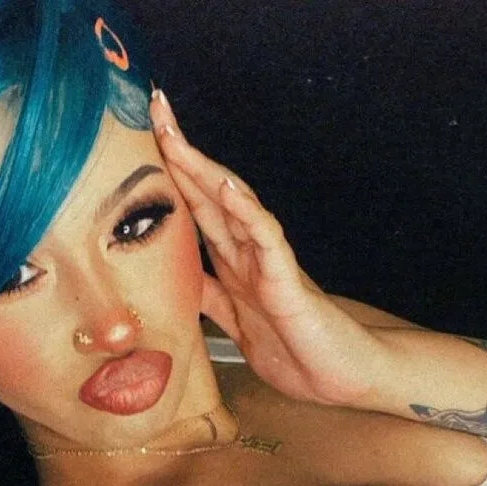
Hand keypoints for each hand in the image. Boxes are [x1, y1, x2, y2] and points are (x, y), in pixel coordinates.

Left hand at [150, 90, 377, 404]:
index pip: (196, 211)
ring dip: (204, 170)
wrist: (343, 379)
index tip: (143, 139)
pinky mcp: (288, 284)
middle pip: (209, 195)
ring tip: (176, 137)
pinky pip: (267, 239)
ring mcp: (269, 265)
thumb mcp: (238, 327)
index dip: (170, 177)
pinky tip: (226, 188)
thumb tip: (178, 282)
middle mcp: (249, 256)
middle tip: (155, 106)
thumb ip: (212, 300)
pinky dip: (247, 211)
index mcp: (234, 267)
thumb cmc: (299, 354)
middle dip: (180, 153)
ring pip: (234, 206)